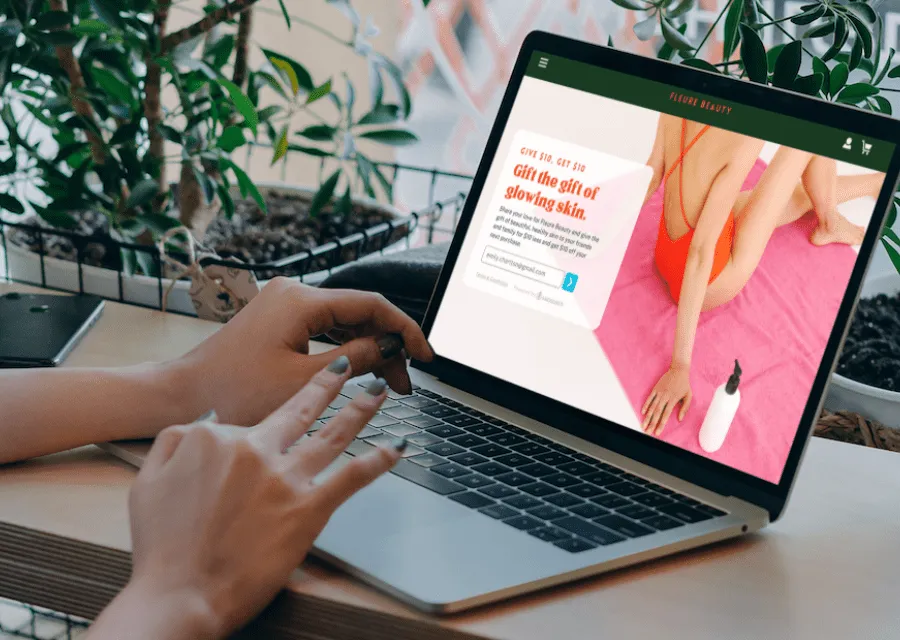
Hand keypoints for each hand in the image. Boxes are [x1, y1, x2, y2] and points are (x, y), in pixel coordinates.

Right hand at [89, 357, 403, 639]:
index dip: (255, 434)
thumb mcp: (147, 482)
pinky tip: (396, 448)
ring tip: (379, 391)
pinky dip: (378, 460)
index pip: (248, 423)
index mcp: (216, 438)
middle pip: (300, 409)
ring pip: (332, 433)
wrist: (180, 595)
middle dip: (329, 384)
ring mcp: (285, 477)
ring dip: (360, 408)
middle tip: (348, 368)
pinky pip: (351, 476)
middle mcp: (255, 449)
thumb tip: (207, 421)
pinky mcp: (308, 508)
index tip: (265, 435)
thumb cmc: (162, 548)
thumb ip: (174, 442)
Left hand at [176, 278, 433, 425]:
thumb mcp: (304, 381)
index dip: (404, 329)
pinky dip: (345, 350)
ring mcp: (284, 305)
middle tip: (404, 382)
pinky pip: (324, 329)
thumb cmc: (233, 392)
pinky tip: (360, 372)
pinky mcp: (278, 321)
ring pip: (343, 322)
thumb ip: (355, 360)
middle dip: (387, 345)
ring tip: (388, 383)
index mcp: (301, 300)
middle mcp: (293, 293)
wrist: (182, 395)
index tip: (424, 355)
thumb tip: (389, 348)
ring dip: (368, 350)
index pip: (371, 304)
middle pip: (359, 312)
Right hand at [641, 364, 691, 436]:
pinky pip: (649, 398)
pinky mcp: (655, 388)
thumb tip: (680, 419)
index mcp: (673, 399)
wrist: (678, 370)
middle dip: (652, 424)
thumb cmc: (684, 384)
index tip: (657, 432)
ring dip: (647, 417)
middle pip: (657, 413)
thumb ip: (684, 408)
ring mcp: (659, 392)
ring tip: (643, 425)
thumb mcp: (688, 396)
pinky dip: (646, 406)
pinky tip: (643, 413)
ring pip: (651, 407)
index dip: (661, 424)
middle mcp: (665, 397)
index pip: (666, 415)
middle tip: (647, 432)